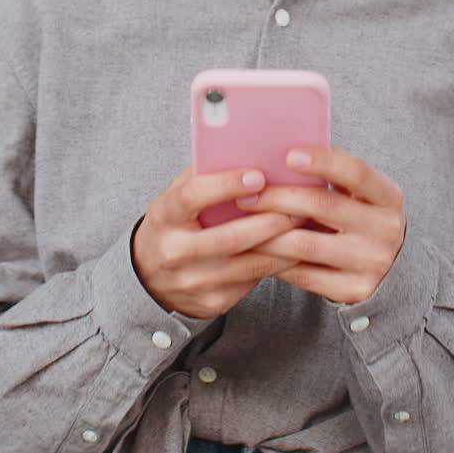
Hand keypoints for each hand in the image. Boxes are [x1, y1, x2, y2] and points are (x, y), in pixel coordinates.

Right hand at [131, 165, 299, 318]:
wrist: (149, 278)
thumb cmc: (173, 225)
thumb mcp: (176, 197)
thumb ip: (204, 175)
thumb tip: (246, 150)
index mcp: (164, 216)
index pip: (192, 196)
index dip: (225, 185)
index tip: (258, 175)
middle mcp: (175, 251)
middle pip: (229, 237)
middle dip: (269, 221)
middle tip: (298, 205)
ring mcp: (193, 281)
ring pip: (248, 264)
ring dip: (282, 246)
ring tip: (304, 226)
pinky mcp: (212, 302)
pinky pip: (252, 282)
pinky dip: (278, 265)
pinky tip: (295, 250)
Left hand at [237, 147, 405, 304]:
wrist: (385, 266)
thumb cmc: (358, 217)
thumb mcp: (358, 193)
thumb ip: (333, 175)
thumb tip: (281, 154)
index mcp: (388, 196)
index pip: (356, 172)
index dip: (323, 162)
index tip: (289, 156)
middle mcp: (386, 229)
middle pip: (323, 206)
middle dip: (278, 198)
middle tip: (247, 195)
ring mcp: (372, 262)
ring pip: (306, 244)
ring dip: (267, 233)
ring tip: (242, 224)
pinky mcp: (356, 290)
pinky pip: (304, 275)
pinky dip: (276, 261)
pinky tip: (257, 250)